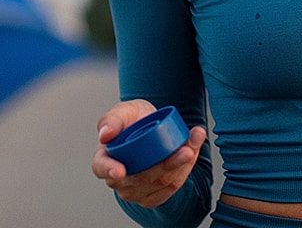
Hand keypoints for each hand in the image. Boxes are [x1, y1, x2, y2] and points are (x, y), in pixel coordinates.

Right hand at [93, 99, 207, 207]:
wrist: (154, 126)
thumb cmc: (134, 120)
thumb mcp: (124, 111)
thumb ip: (113, 119)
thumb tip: (105, 134)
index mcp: (104, 159)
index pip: (102, 168)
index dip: (110, 170)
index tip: (120, 171)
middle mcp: (118, 179)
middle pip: (142, 177)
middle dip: (167, 165)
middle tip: (186, 150)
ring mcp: (135, 190)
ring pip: (162, 182)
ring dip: (183, 164)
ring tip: (194, 143)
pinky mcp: (154, 195)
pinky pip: (172, 186)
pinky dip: (187, 168)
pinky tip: (193, 151)